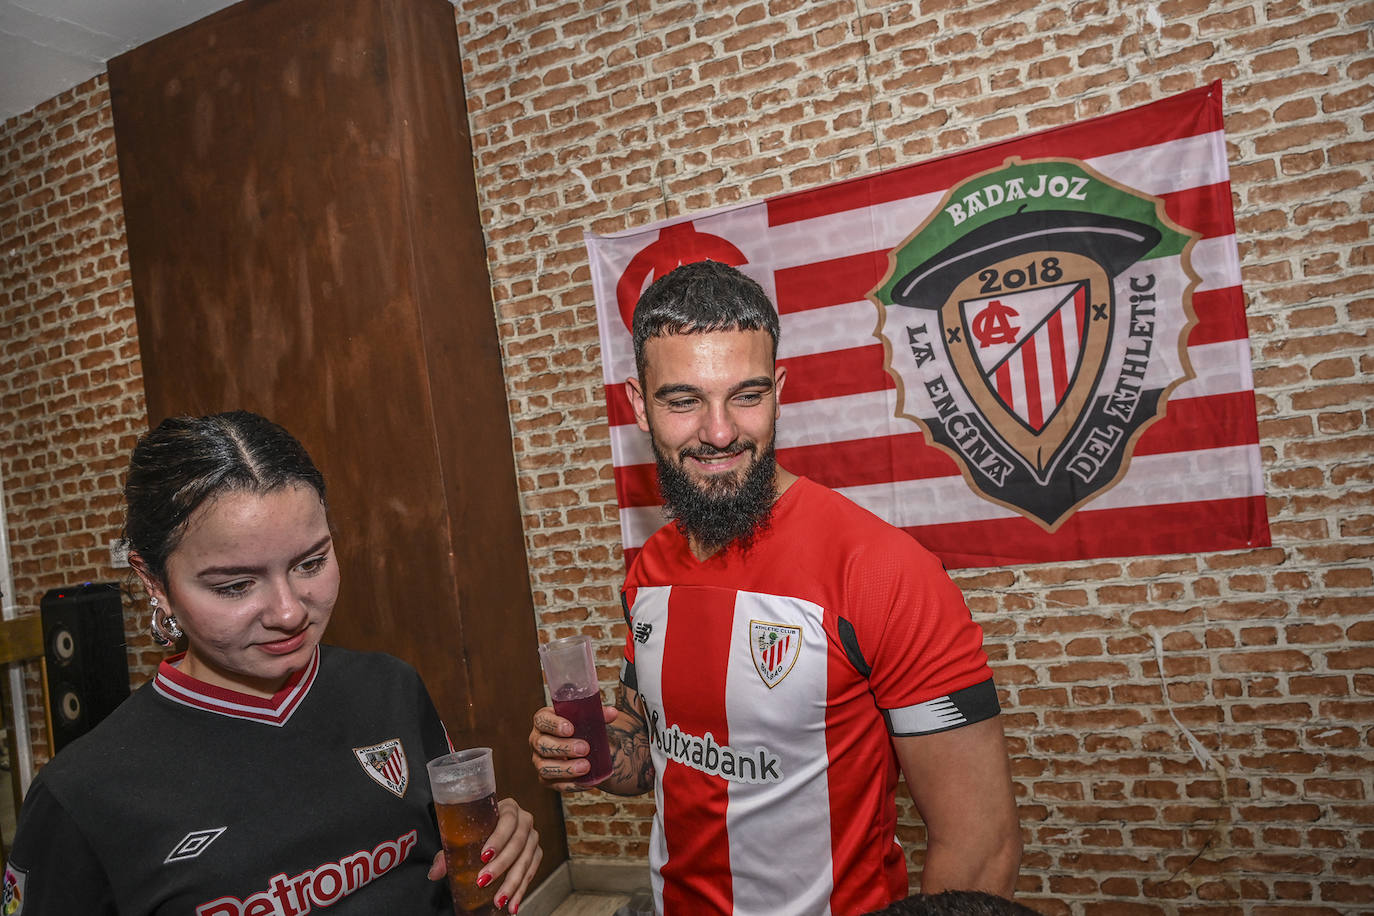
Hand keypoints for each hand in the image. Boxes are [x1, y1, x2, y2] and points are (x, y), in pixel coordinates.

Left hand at [428, 798, 540, 912]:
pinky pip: (531, 872)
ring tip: (499, 900)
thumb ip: (448, 854)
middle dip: (501, 865)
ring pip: (526, 860)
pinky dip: (521, 889)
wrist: (492, 830)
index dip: (498, 839)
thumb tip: (435, 873)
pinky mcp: (536, 853)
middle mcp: (524, 820)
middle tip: (484, 881)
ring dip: (512, 883)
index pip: (507, 821)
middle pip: (518, 843)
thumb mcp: (464, 836)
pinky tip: (513, 904)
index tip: (484, 856)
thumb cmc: (479, 830)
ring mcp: (532, 837)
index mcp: (508, 808)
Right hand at [529, 704, 616, 791]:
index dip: (553, 724)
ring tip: (586, 767)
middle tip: (584, 748)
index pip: (541, 720)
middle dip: (563, 748)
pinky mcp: (546, 779)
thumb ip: (600, 715)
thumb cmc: (581, 728)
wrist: (583, 748)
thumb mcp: (588, 718)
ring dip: (566, 768)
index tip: (570, 729)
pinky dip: (572, 785)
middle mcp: (538, 741)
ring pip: (545, 768)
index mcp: (544, 721)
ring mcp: (540, 761)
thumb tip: (613, 713)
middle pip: (543, 745)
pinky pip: (556, 785)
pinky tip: (587, 782)